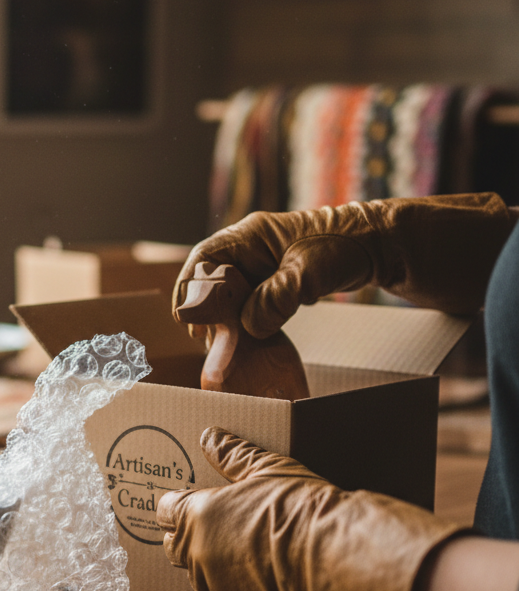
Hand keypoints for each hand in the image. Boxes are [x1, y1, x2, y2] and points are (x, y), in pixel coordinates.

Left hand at [156, 427, 466, 590]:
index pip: (165, 510)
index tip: (187, 501)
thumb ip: (233, 454)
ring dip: (210, 564)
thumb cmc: (299, 508)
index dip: (176, 504)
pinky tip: (258, 577)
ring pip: (198, 576)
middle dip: (186, 536)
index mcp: (197, 514)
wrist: (330, 556)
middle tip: (212, 526)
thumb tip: (210, 436)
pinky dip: (236, 590)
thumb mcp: (267, 469)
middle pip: (174, 546)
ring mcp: (216, 585)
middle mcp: (198, 552)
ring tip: (238, 551)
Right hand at [172, 193, 516, 338]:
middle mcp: (252, 252)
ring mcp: (264, 272)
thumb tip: (248, 325)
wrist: (398, 247)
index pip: (203, 260)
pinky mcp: (279, 290)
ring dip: (228, 329)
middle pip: (211, 286)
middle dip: (208, 316)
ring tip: (232, 355)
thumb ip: (279, 294)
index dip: (191, 291)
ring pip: (230, 303)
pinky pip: (251, 312)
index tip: (192, 321)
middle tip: (214, 346)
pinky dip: (249, 332)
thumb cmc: (356, 245)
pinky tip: (255, 350)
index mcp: (252, 235)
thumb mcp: (316, 268)